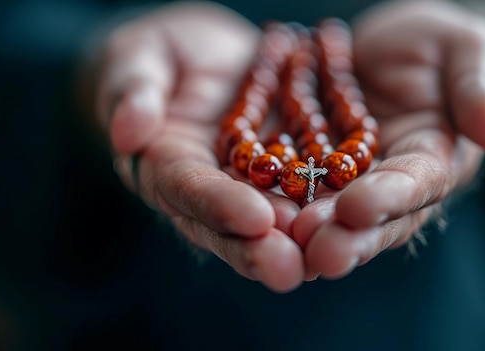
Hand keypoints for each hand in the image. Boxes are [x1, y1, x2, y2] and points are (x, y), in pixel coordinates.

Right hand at [95, 3, 304, 291]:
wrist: (207, 54)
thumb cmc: (161, 54)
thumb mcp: (138, 60)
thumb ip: (133, 90)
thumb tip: (128, 133)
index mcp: (166, 164)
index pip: (187, 189)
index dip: (218, 205)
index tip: (253, 219)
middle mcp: (210, 186)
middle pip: (230, 224)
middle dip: (260, 248)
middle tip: (290, 270)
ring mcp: (249, 183)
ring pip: (272, 220)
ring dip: (299, 242)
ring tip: (328, 257)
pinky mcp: (284, 170)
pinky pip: (305, 192)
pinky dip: (327, 207)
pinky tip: (355, 221)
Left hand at [292, 1, 484, 278]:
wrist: (391, 47)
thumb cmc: (439, 45)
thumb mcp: (468, 51)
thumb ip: (480, 88)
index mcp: (436, 158)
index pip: (418, 183)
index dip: (391, 197)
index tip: (359, 207)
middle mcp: (393, 182)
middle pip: (375, 216)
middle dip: (347, 236)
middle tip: (316, 252)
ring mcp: (351, 180)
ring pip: (332, 214)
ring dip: (309, 232)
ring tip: (282, 243)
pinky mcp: (315, 169)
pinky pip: (296, 188)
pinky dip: (278, 203)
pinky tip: (254, 215)